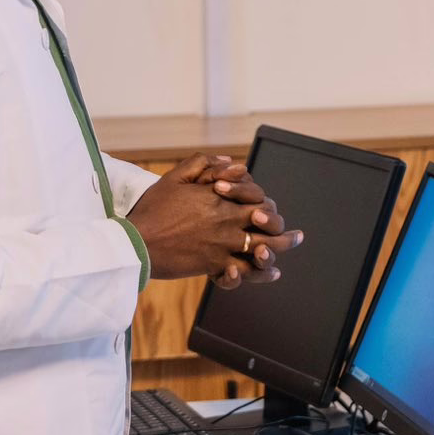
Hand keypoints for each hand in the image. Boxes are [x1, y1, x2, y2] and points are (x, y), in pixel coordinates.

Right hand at [127, 153, 300, 282]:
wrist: (136, 243)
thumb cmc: (154, 209)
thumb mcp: (176, 177)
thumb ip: (204, 164)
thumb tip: (230, 160)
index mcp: (222, 200)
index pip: (257, 199)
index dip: (266, 204)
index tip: (270, 207)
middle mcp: (228, 223)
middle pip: (268, 226)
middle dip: (284, 231)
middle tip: (297, 235)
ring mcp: (223, 246)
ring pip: (262, 250)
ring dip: (280, 251)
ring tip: (288, 254)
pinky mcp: (214, 266)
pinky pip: (244, 273)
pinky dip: (259, 274)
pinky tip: (271, 274)